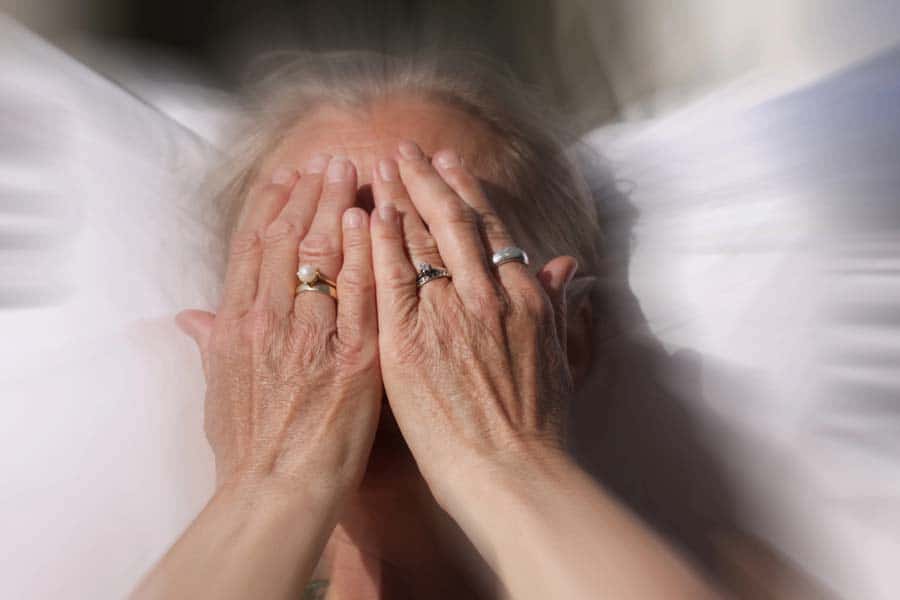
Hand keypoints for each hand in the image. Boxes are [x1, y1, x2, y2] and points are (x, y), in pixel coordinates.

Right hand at [176, 154, 380, 500]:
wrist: (274, 491)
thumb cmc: (246, 449)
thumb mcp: (217, 390)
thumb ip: (210, 344)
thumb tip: (190, 316)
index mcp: (236, 324)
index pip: (250, 247)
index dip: (269, 206)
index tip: (285, 176)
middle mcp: (270, 319)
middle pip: (287, 238)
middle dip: (308, 192)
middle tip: (328, 160)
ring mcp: (312, 333)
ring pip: (322, 252)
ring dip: (336, 205)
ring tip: (351, 171)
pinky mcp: (354, 353)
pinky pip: (360, 289)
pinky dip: (363, 249)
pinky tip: (371, 217)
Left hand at [368, 142, 577, 506]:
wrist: (515, 474)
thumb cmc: (539, 428)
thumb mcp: (559, 357)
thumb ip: (556, 305)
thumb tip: (568, 268)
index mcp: (522, 297)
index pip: (490, 228)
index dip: (466, 191)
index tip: (449, 163)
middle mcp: (486, 294)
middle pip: (453, 220)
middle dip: (427, 178)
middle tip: (406, 148)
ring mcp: (447, 313)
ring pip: (419, 238)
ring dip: (398, 196)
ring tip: (380, 166)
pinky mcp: (408, 339)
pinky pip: (391, 277)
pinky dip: (381, 241)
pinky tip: (368, 212)